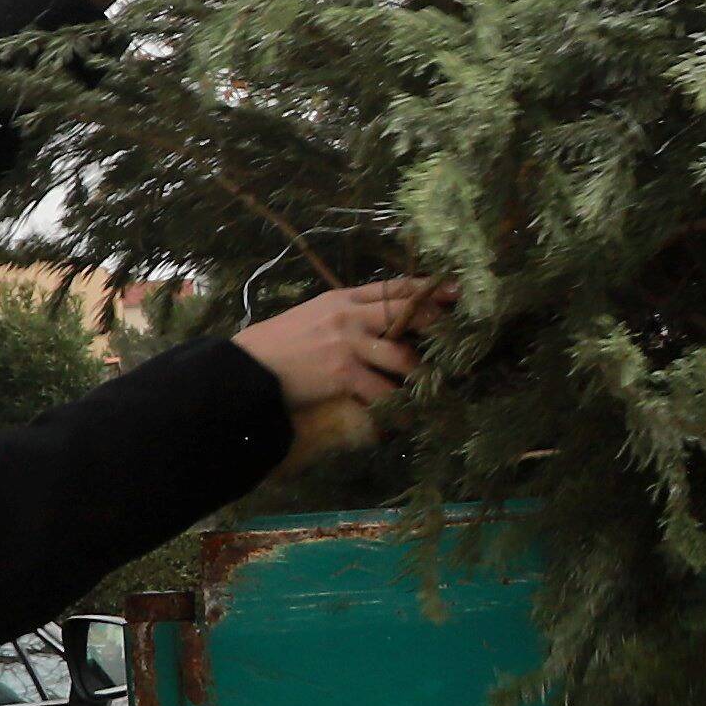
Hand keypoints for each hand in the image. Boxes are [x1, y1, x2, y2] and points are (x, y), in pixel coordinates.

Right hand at [230, 276, 449, 474]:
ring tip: (429, 390)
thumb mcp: (313, 317)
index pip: (392, 288)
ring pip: (402, 357)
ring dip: (419, 377)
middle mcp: (349, 315)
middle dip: (435, 325)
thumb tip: (377, 325)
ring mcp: (348, 343)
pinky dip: (394, 407)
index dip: (426, 290)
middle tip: (456, 341)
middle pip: (405, 313)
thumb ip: (345, 317)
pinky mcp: (343, 373)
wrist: (248, 369)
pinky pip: (382, 392)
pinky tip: (400, 417)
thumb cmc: (278, 345)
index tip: (455, 291)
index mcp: (342, 298)